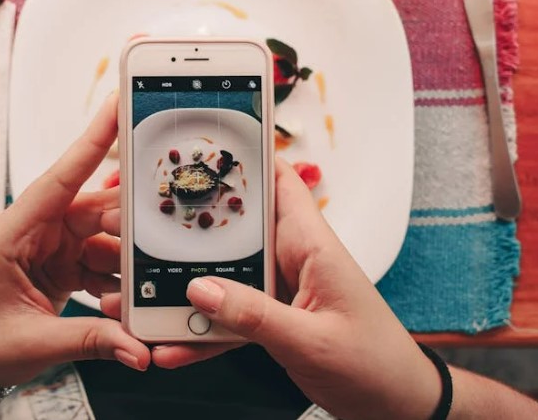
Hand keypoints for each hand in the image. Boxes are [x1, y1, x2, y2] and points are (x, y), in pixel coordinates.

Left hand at [0, 94, 149, 394]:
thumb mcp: (32, 344)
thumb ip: (90, 341)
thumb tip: (138, 348)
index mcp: (14, 232)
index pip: (60, 179)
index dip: (92, 141)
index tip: (119, 106)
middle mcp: (36, 231)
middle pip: (96, 209)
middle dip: (131, 222)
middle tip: (165, 234)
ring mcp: (52, 246)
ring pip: (107, 237)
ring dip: (128, 262)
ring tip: (144, 288)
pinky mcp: (65, 264)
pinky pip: (104, 262)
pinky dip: (120, 282)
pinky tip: (128, 303)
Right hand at [108, 159, 440, 419]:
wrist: (395, 405)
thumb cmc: (376, 365)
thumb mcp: (312, 341)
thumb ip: (256, 317)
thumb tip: (202, 290)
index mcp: (312, 246)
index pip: (279, 182)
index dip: (245, 157)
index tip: (200, 144)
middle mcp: (293, 260)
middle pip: (235, 228)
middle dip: (191, 228)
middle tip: (142, 226)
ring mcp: (280, 290)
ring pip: (224, 275)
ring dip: (186, 288)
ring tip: (143, 298)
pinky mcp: (273, 319)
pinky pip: (229, 316)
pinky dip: (201, 331)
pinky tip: (173, 345)